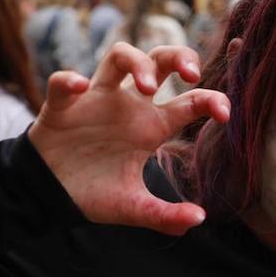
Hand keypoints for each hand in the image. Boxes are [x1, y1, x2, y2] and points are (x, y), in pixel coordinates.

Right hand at [27, 43, 230, 235]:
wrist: (51, 196)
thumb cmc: (95, 193)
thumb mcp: (134, 208)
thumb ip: (165, 216)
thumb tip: (198, 219)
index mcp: (152, 126)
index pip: (189, 101)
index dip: (211, 100)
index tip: (224, 113)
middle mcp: (129, 106)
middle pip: (159, 61)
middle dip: (179, 57)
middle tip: (192, 74)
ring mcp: (97, 100)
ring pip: (119, 56)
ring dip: (136, 62)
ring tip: (147, 88)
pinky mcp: (62, 105)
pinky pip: (63, 82)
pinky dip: (70, 80)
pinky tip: (79, 87)